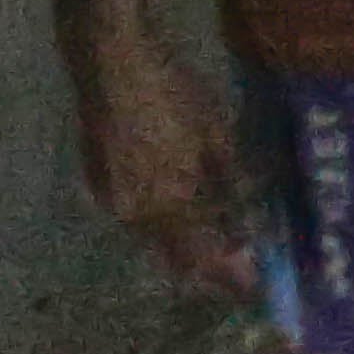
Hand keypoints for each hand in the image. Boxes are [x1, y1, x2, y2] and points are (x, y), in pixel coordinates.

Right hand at [77, 31, 253, 299]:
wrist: (111, 62)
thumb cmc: (173, 91)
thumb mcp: (216, 136)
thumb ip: (229, 187)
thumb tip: (245, 229)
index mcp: (171, 202)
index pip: (206, 259)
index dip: (232, 278)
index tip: (256, 290)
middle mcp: (137, 214)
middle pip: (176, 259)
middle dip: (208, 268)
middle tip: (238, 269)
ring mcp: (112, 202)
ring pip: (154, 240)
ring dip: (185, 244)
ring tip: (216, 238)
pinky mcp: (97, 185)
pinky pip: (136, 218)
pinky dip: (162, 221)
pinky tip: (178, 207)